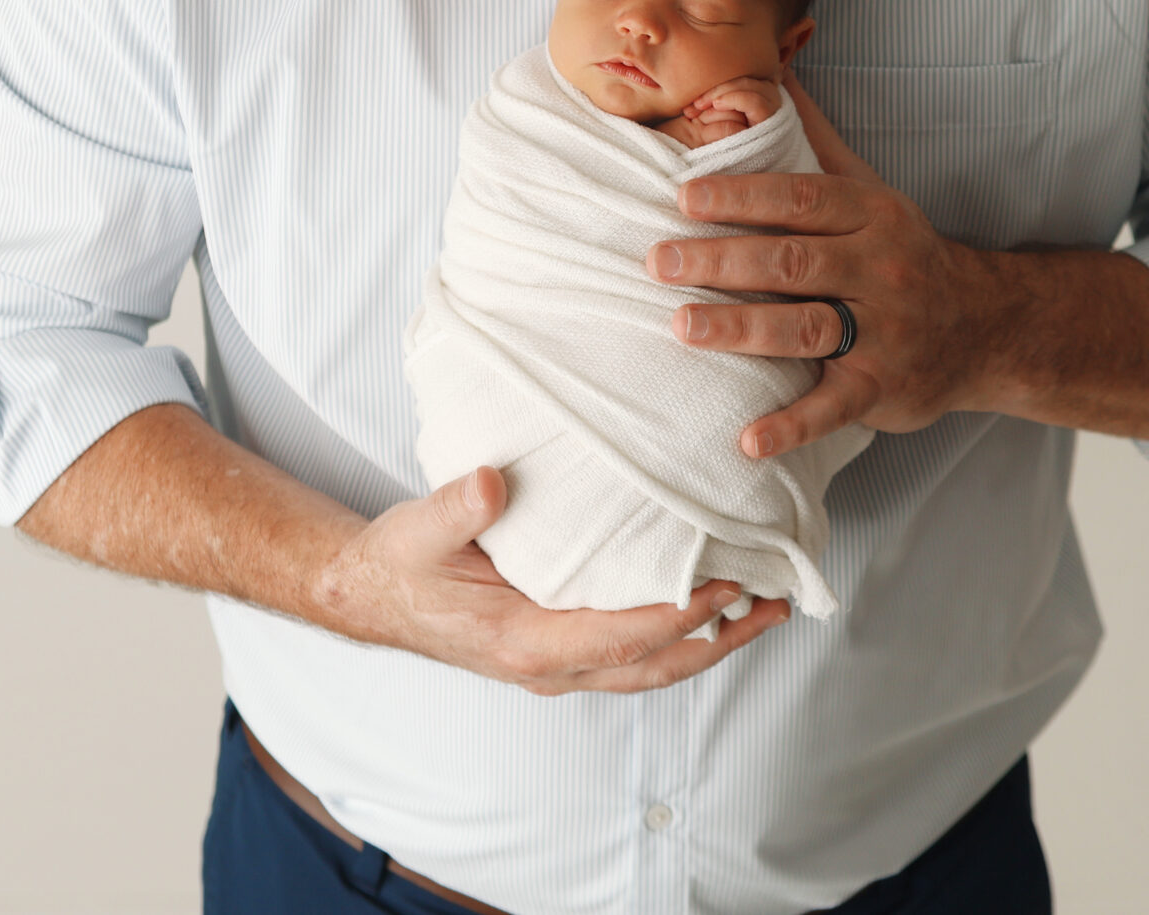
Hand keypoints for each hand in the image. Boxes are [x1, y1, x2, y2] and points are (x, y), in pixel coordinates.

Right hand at [311, 466, 788, 693]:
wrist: (372, 595)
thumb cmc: (399, 564)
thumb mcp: (415, 531)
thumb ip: (454, 509)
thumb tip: (490, 482)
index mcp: (525, 642)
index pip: (623, 636)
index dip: (680, 613)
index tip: (728, 583)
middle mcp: (552, 665)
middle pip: (656, 664)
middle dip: (720, 639)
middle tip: (777, 604)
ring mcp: (560, 664)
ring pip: (652, 666)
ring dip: (711, 642)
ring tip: (765, 609)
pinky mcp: (563, 648)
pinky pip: (634, 651)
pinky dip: (680, 635)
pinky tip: (709, 606)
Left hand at [646, 65, 1011, 460]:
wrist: (983, 326)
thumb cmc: (902, 250)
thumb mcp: (867, 187)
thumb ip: (813, 135)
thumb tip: (772, 64)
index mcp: (870, 216)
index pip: (799, 199)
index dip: (741, 196)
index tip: (682, 196)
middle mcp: (879, 270)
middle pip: (792, 263)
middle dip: (721, 260)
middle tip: (657, 261)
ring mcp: (882, 332)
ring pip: (805, 329)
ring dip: (740, 330)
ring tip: (681, 326)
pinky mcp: (882, 388)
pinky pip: (832, 408)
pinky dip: (790, 426)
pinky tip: (746, 440)